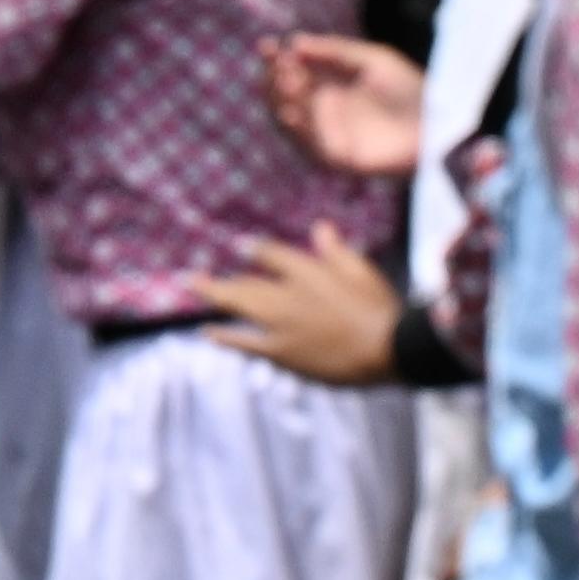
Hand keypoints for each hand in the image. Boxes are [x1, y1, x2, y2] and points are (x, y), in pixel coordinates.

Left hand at [192, 226, 401, 383]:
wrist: (388, 349)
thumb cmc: (380, 308)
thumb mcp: (361, 270)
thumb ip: (335, 250)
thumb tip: (320, 227)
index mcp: (307, 270)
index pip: (271, 253)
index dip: (254, 249)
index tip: (240, 245)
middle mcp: (287, 293)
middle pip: (244, 282)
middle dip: (217, 280)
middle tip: (191, 277)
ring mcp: (281, 324)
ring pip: (238, 305)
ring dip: (214, 296)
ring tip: (193, 290)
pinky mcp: (282, 353)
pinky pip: (245, 343)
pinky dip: (224, 336)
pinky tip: (208, 333)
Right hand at [261, 33, 423, 177]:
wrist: (437, 125)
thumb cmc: (409, 89)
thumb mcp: (372, 60)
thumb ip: (335, 51)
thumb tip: (293, 41)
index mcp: (329, 85)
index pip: (292, 72)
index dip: (276, 59)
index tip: (265, 45)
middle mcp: (323, 111)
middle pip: (284, 95)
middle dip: (275, 78)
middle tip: (278, 64)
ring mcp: (328, 135)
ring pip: (290, 121)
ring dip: (281, 102)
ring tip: (284, 82)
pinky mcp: (337, 158)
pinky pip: (310, 147)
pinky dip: (298, 131)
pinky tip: (291, 113)